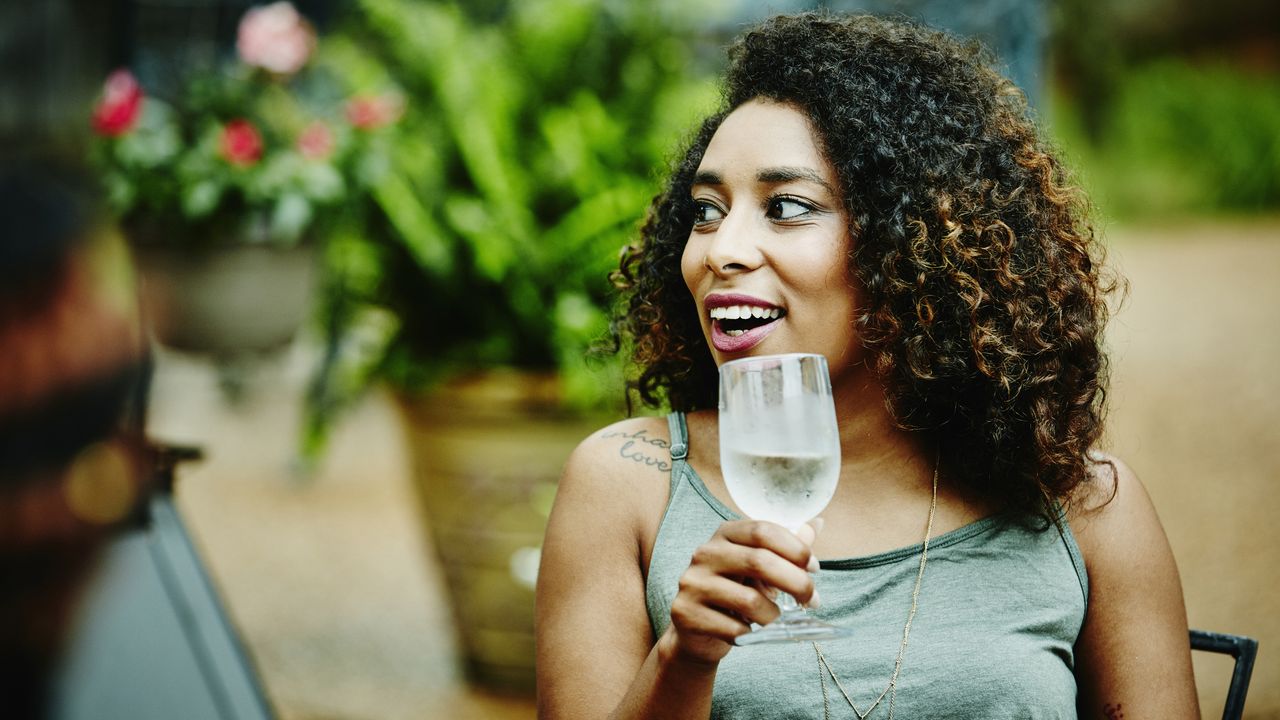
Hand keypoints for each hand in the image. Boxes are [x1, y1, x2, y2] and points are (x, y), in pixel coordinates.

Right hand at [659, 518, 820, 666]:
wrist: (695, 631)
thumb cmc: (734, 592)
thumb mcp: (758, 566)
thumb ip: (785, 546)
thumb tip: (817, 523)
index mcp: (724, 535)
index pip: (762, 530)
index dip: (794, 548)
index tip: (813, 567)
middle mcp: (704, 554)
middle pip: (759, 561)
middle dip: (796, 582)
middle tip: (811, 599)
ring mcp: (692, 583)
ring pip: (749, 600)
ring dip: (773, 615)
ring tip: (774, 619)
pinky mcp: (686, 614)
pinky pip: (734, 628)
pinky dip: (750, 634)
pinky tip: (749, 632)